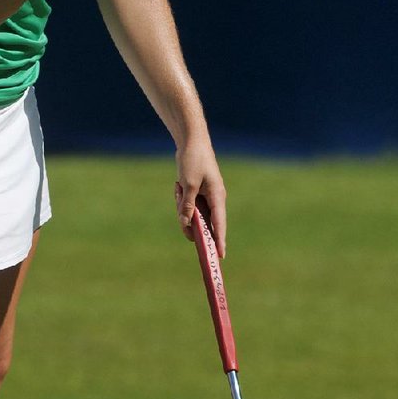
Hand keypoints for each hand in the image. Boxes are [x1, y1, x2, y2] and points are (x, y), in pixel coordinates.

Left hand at [174, 139, 226, 257]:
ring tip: (179, 187)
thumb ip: (187, 205)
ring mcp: (205, 198)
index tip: (220, 256)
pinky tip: (178, 186)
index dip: (219, 241)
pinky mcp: (197, 194)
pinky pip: (187, 206)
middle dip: (189, 220)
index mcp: (217, 197)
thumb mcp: (189, 184)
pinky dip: (180, 200)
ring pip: (193, 215)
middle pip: (203, 222)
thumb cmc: (193, 160)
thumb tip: (186, 225)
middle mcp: (214, 200)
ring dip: (182, 207)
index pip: (219, 224)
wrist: (191, 142)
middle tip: (181, 200)